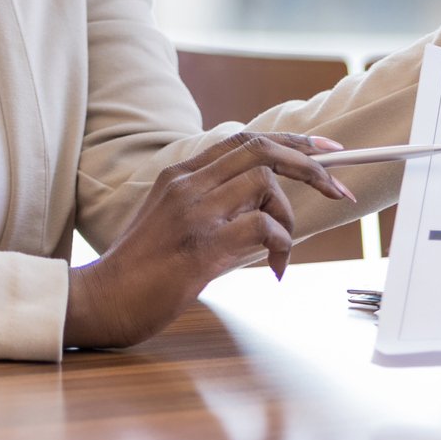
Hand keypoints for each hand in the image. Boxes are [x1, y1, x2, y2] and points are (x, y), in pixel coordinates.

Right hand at [64, 132, 354, 349]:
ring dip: (288, 217)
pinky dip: (281, 246)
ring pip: (265, 185)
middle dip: (310, 164)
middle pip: (261, 149)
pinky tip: (274, 269)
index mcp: (180, 174)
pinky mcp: (201, 247)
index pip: (245, 139)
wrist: (101, 300)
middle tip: (339, 189)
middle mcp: (187, 184)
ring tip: (279, 251)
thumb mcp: (171, 221)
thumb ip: (211, 205)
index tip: (326, 149)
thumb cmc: (139, 269)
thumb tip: (263, 208)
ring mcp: (193, 213)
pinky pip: (261, 228)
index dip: (292, 141)